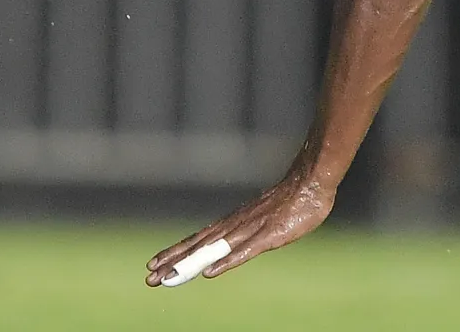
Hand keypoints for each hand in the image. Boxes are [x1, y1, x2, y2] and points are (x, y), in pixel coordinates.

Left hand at [146, 172, 333, 286]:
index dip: (176, 253)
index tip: (154, 264)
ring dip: (189, 264)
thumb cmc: (290, 202)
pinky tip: (209, 273)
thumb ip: (247, 234)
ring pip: (214, 249)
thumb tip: (234, 244)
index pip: (198, 240)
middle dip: (173, 262)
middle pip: (198, 246)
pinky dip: (224, 262)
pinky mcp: (268, 236)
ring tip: (168, 277)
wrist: (311, 181)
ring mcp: (250, 230)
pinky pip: (243, 251)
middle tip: (149, 277)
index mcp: (233, 223)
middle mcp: (235, 226)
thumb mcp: (263, 220)